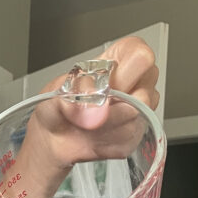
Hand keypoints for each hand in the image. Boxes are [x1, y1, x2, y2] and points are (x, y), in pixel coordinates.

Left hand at [31, 36, 159, 170]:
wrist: (52, 139)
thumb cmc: (56, 108)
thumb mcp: (56, 94)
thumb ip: (75, 95)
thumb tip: (97, 109)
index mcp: (116, 61)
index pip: (140, 55)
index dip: (126, 71)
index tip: (105, 84)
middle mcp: (134, 83)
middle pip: (145, 92)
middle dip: (114, 107)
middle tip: (91, 109)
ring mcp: (138, 110)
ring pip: (135, 121)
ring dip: (105, 127)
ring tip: (87, 124)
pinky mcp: (134, 135)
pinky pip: (126, 142)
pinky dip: (104, 143)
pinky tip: (92, 137)